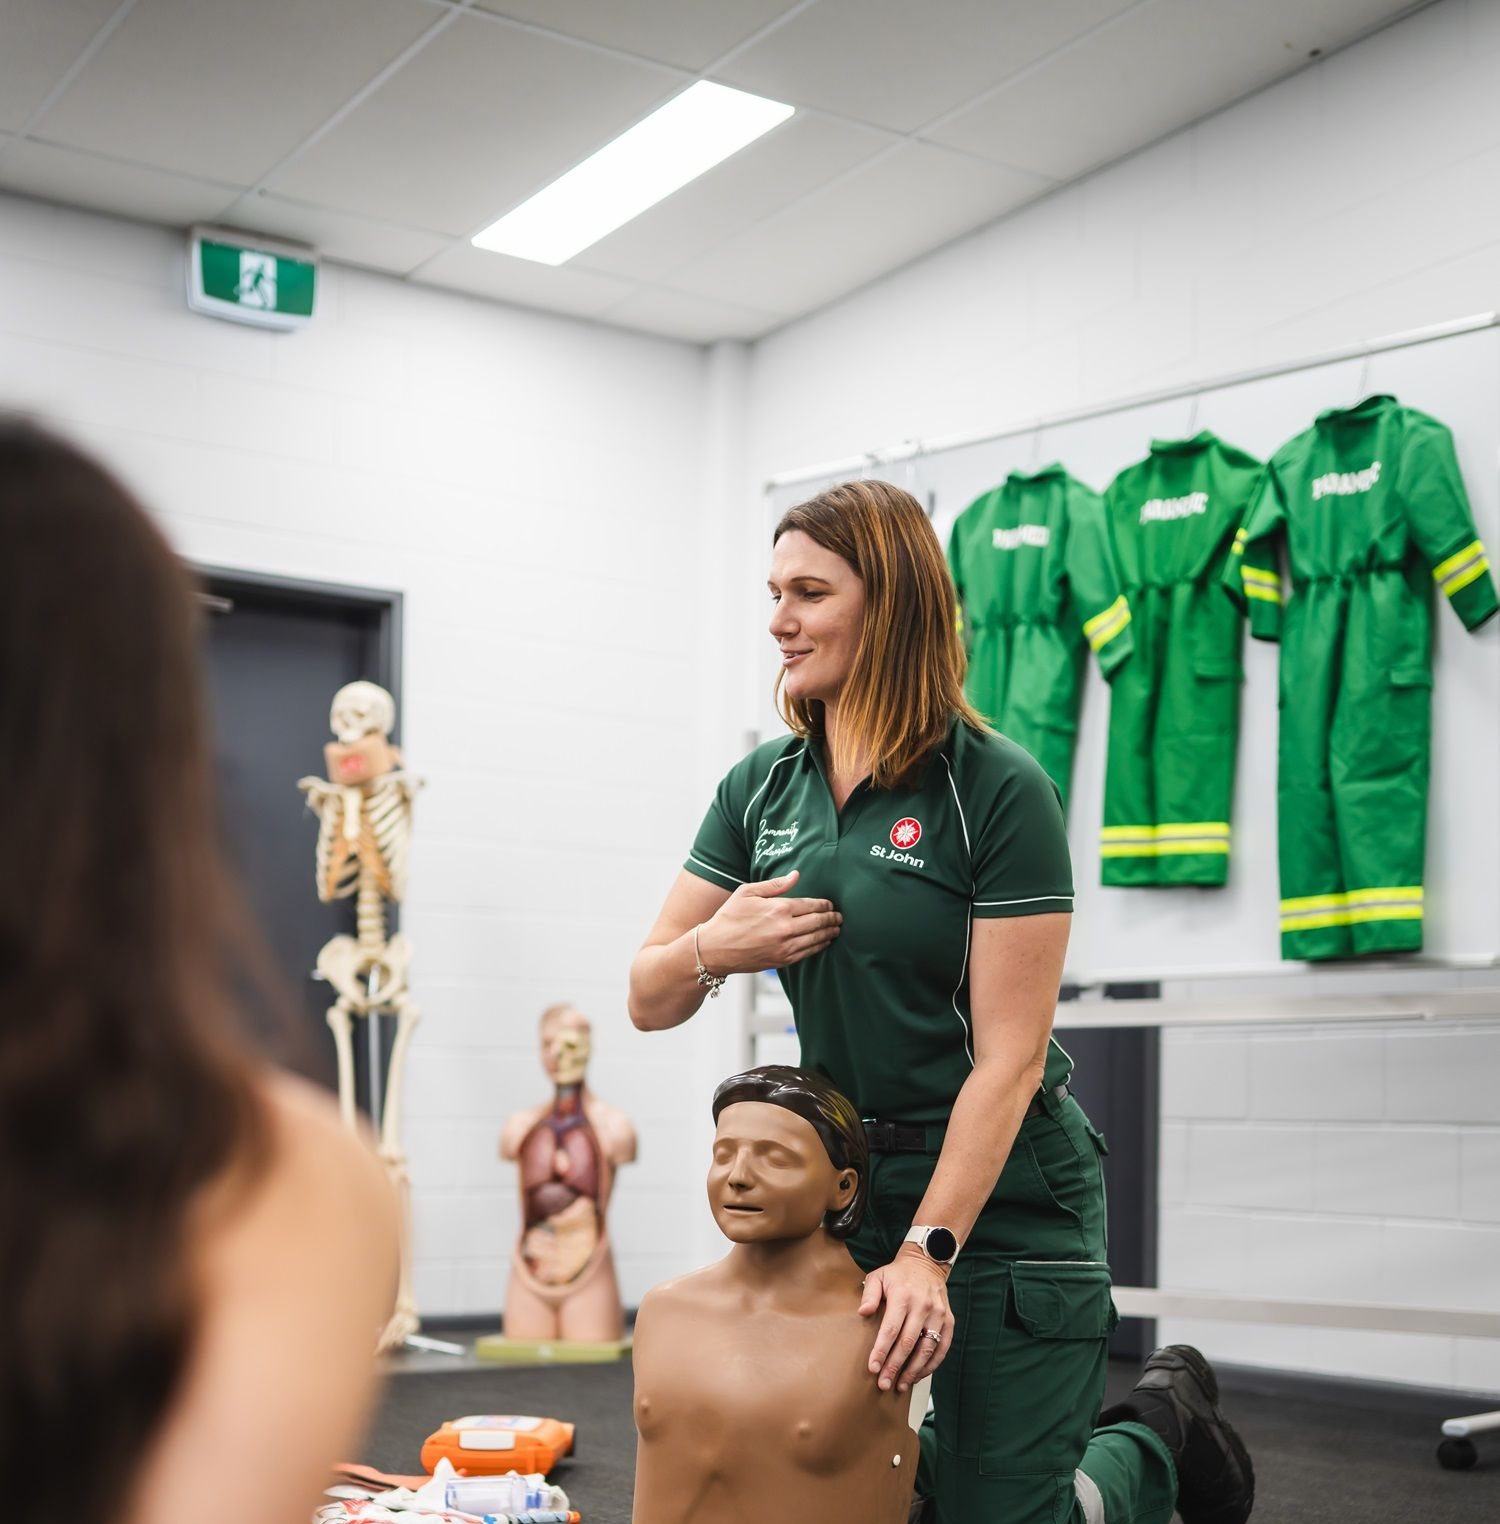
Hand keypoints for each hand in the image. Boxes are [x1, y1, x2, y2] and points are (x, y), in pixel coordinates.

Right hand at [697, 870, 841, 973]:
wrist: (714, 948)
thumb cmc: (728, 918)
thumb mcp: (747, 893)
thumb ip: (775, 885)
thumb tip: (796, 875)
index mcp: (779, 908)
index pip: (812, 905)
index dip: (825, 905)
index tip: (830, 904)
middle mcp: (785, 929)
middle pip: (818, 922)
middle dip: (832, 919)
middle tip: (839, 917)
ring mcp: (785, 947)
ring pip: (816, 939)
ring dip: (829, 933)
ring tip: (836, 929)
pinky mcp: (782, 961)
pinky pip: (808, 953)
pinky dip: (819, 947)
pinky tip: (823, 942)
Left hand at [859, 1245, 953, 1392]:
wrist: (926, 1264)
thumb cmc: (898, 1275)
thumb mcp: (878, 1276)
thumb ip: (870, 1294)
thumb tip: (863, 1312)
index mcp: (903, 1295)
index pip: (891, 1329)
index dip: (881, 1351)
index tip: (873, 1368)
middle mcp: (923, 1306)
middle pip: (908, 1343)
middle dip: (894, 1366)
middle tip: (883, 1383)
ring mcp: (938, 1314)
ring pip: (927, 1349)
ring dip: (913, 1371)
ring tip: (900, 1385)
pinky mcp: (949, 1321)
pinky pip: (942, 1348)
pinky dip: (931, 1365)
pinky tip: (918, 1375)